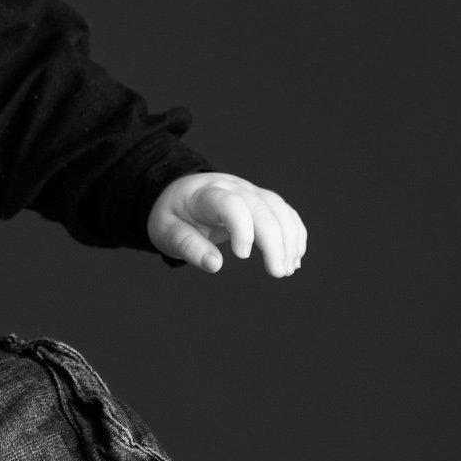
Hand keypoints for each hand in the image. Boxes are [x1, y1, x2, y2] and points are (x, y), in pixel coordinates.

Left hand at [148, 172, 306, 275]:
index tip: (241, 256)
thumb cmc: (172, 216)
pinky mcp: (261, 199)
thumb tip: (214, 265)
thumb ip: (187, 245)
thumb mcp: (165, 231)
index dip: (241, 228)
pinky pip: (285, 212)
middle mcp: (231, 187)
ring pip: (278, 209)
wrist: (179, 195)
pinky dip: (294, 234)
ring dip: (289, 240)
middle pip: (261, 208)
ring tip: (286, 270)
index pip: (230, 203)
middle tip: (277, 273)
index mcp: (204, 193)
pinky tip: (293, 259)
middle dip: (274, 241)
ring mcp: (249, 191)